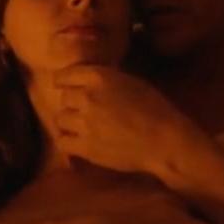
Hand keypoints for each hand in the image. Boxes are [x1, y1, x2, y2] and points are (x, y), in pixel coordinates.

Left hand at [53, 66, 194, 175]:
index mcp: (99, 77)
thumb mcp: (131, 82)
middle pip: (64, 98)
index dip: (65, 82)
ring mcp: (84, 123)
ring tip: (80, 127)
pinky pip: (63, 142)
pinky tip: (78, 142)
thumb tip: (92, 81)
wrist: (164, 141)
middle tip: (83, 110)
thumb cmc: (155, 109)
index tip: (66, 86)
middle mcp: (87, 97)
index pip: (65, 75)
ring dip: (69, 122)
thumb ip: (107, 80)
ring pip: (60, 119)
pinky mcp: (85, 147)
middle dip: (72, 103)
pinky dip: (68, 141)